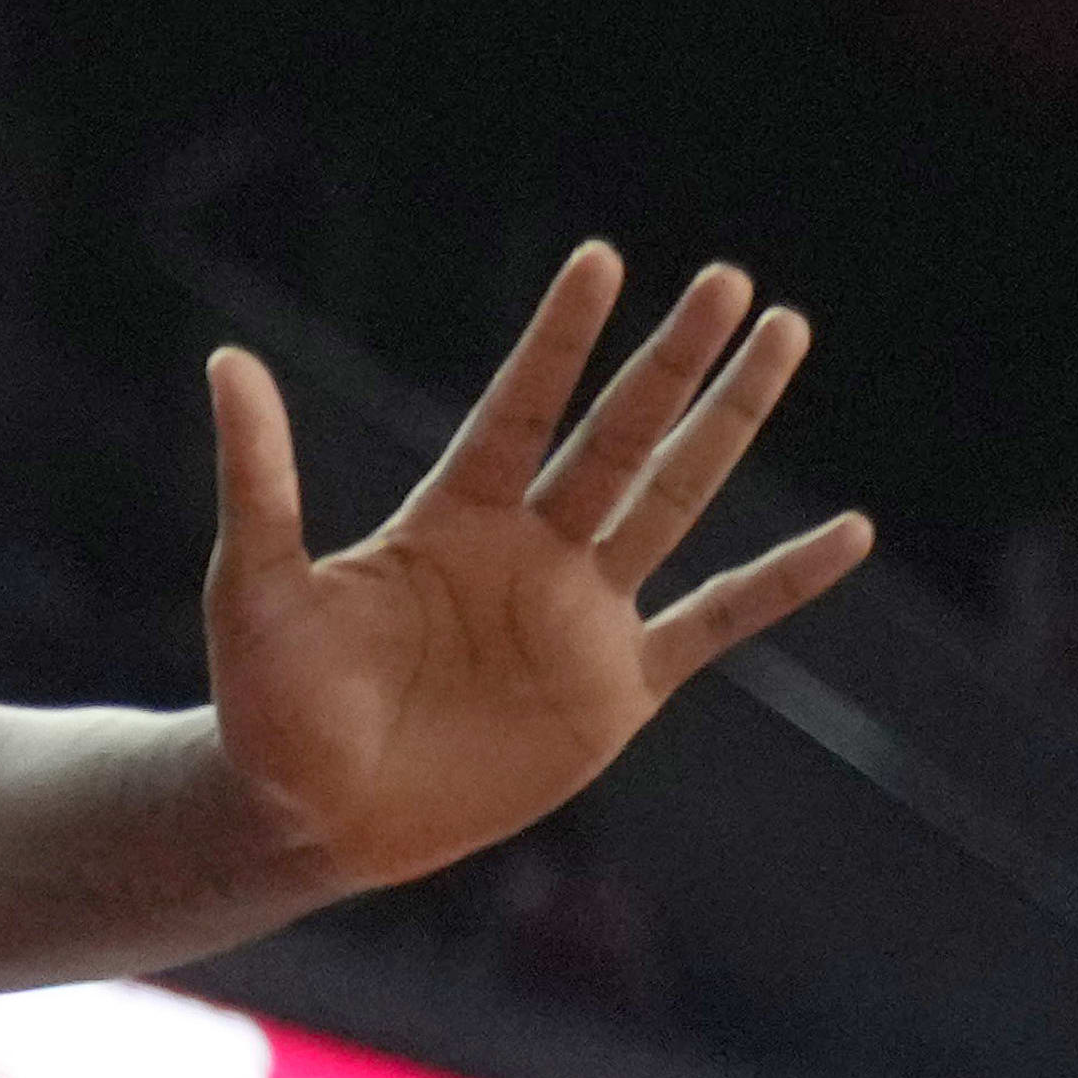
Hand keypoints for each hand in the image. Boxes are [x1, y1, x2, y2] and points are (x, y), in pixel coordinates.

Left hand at [195, 243, 869, 897]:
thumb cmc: (267, 703)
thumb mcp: (256, 588)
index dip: (560, 339)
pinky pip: (717, 622)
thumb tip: (228, 361)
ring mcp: (579, 615)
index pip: (520, 407)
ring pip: (675, 499)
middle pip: (619, 435)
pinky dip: (783, 582)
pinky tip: (849, 535)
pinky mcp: (615, 691)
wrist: (306, 817)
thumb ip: (260, 480)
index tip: (602, 259)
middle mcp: (527, 551)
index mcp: (449, 519)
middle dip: (673, 360)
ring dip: (728, 423)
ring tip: (783, 339)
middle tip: (732, 279)